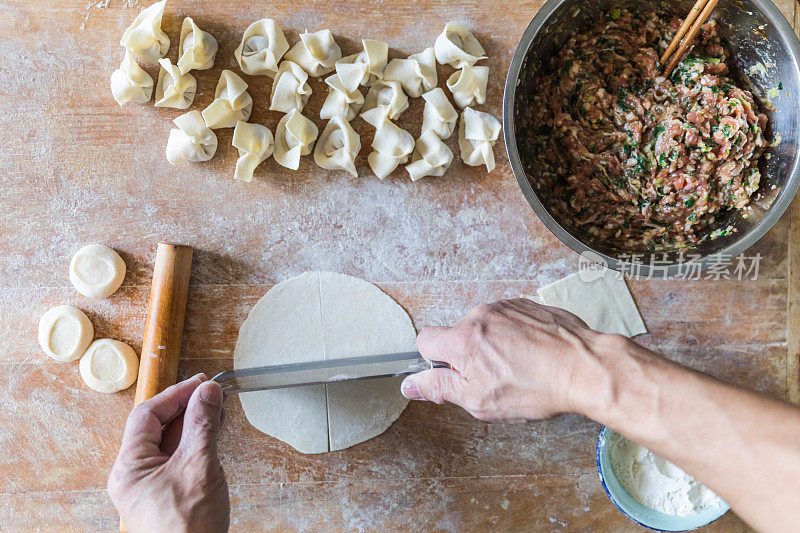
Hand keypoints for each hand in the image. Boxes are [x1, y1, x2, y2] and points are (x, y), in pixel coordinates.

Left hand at [108, 374, 229, 532]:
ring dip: (194, 423)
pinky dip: (196, 442)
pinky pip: (179, 458)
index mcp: (129, 467)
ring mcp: (151, 486)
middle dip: (186, 407)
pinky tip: (213, 433)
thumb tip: (207, 393)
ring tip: (217, 409)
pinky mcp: (168, 494)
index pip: (147, 415)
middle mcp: (135, 475)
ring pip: (170, 442)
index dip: (175, 395)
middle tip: (212, 394)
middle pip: (157, 427)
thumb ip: (202, 425)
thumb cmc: (187, 530)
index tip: (201, 384)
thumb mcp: (198, 467)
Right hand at [401, 298, 622, 421]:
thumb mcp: (478, 400)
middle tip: (495, 379)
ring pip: (486, 327)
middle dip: (470, 355)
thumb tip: (410, 384)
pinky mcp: (529, 305)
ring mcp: (507, 307)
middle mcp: (481, 316)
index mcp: (463, 339)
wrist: (584, 368)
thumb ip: (439, 388)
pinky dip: (516, 336)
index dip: (436, 360)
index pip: (426, 340)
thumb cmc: (535, 388)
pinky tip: (534, 356)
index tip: (454, 373)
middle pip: (459, 334)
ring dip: (494, 345)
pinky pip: (510, 320)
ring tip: (520, 369)